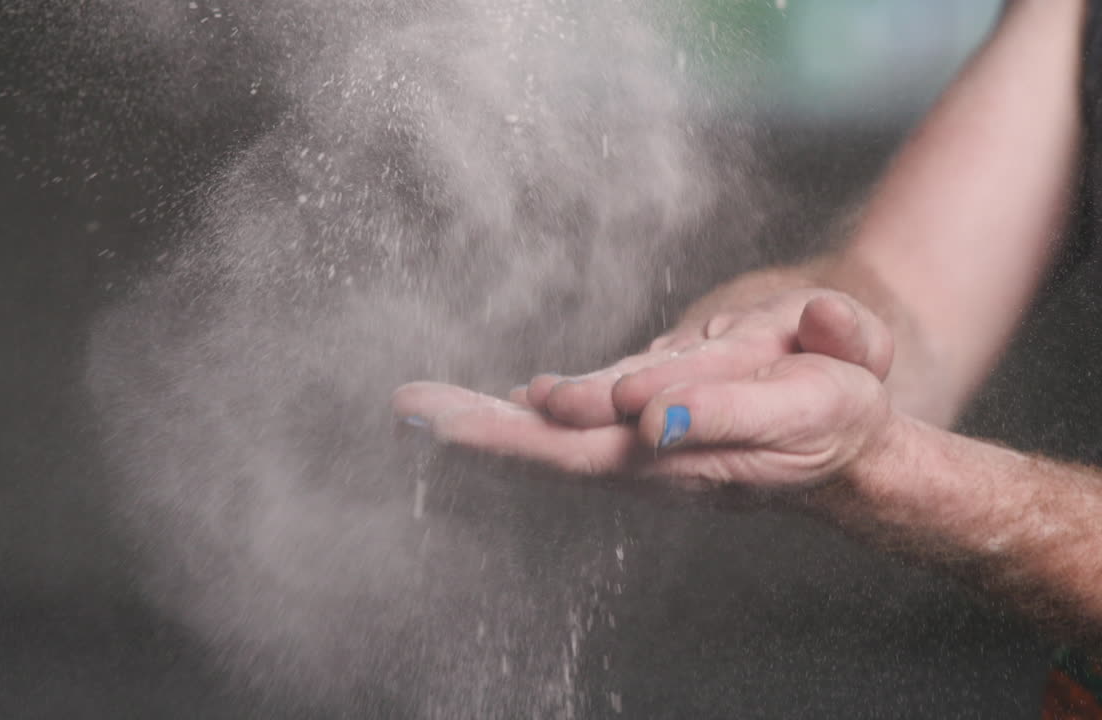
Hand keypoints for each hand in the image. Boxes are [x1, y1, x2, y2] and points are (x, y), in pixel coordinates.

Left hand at [393, 294, 896, 490]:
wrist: (845, 441)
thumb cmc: (827, 419)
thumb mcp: (796, 406)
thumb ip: (722, 412)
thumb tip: (650, 416)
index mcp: (667, 456)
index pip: (565, 449)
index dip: (503, 436)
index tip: (440, 426)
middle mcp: (637, 456)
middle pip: (538, 447)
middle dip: (469, 430)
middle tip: (404, 411)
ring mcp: (634, 442)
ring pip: (547, 434)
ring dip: (482, 422)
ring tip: (419, 408)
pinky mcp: (642, 419)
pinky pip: (570, 421)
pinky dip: (521, 414)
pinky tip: (494, 404)